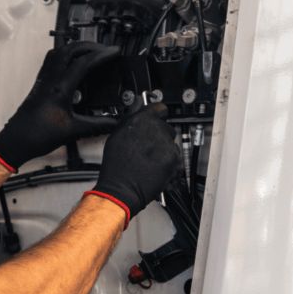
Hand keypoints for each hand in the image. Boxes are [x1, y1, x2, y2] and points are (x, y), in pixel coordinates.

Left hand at [0, 42, 119, 170]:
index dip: (102, 55)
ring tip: (88, 52)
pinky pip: (51, 61)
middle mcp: (50, 80)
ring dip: (75, 47)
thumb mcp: (72, 131)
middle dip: (90, 46)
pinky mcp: (40, 84)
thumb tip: (113, 123)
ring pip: (58, 52)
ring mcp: (43, 80)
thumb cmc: (36, 135)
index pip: (84, 63)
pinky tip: (70, 65)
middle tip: (103, 50)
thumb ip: (96, 126)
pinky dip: (63, 56)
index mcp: (59, 87)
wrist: (17, 141)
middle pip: (70, 50)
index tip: (114, 53)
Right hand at [91, 103, 179, 222]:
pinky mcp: (174, 160)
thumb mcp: (117, 136)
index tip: (155, 120)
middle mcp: (156, 130)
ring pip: (171, 144)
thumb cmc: (116, 167)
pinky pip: (176, 158)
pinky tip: (155, 168)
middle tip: (146, 149)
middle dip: (159, 136)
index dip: (157, 115)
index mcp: (141, 121)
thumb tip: (138, 102)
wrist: (122, 190)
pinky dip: (169, 164)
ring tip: (149, 161)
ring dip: (164, 151)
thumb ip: (131, 115)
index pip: (160, 108)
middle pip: (166, 128)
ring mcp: (167, 145)